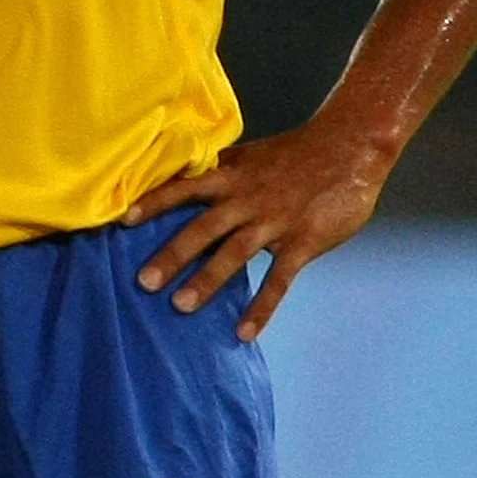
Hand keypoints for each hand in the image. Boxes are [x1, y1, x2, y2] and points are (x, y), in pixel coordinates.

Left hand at [123, 125, 391, 340]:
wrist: (352, 145)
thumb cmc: (299, 152)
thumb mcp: (254, 154)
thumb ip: (222, 170)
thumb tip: (185, 176)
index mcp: (233, 176)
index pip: (186, 187)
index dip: (155, 202)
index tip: (123, 220)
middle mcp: (248, 198)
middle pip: (203, 227)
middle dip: (172, 255)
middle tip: (143, 282)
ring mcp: (275, 220)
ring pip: (234, 253)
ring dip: (207, 281)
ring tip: (179, 306)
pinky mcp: (303, 240)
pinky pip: (279, 279)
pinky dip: (261, 307)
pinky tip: (244, 333)